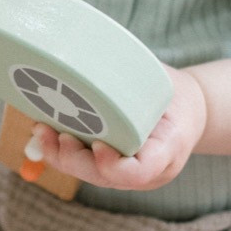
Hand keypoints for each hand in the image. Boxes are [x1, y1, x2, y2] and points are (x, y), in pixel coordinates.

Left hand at [29, 67, 208, 192]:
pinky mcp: (114, 169)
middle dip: (74, 159)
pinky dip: (62, 154)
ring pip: (91, 176)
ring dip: (61, 156)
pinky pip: (86, 169)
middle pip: (105, 178)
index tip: (96, 144)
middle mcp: (149, 171)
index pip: (140, 171)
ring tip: (41, 129)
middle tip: (55, 134)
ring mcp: (130, 175)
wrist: (189, 113)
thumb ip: (134, 78)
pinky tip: (45, 133)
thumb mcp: (165, 82)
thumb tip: (90, 53)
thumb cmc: (175, 95)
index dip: (112, 165)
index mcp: (169, 148)